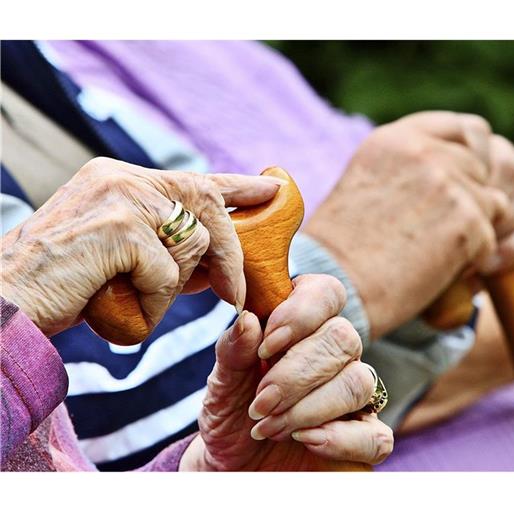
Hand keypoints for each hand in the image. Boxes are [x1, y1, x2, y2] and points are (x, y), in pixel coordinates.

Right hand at [0, 157, 281, 336]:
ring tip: (131, 301)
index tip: (273, 188)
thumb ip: (168, 248)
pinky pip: (169, 275)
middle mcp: (122, 177)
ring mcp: (121, 198)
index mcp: (120, 178)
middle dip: (230, 253)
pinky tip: (121, 308)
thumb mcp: (123, 258)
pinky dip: (154, 305)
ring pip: (193, 244)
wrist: (7, 305)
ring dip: (173, 289)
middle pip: (208, 205)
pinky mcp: (121, 229)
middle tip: (236, 291)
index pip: (194, 178)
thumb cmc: (63, 287)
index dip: (238, 186)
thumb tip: (220, 262)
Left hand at [181, 274, 393, 469]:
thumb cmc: (231, 415)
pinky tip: (306, 440)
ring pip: (359, 382)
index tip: (267, 346)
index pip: (326, 293)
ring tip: (270, 427)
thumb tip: (248, 320)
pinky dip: (340, 439)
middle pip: (343, 338)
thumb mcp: (220, 383)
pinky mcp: (365, 439)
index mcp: (303, 326)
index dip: (302, 313)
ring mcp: (355, 396)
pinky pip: (377, 436)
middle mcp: (335, 355)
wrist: (232, 468)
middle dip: (297, 373)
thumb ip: (233, 351)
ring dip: (310, 408)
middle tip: (261, 403)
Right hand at [304, 111, 513, 337]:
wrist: (335, 286)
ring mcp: (448, 184)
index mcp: (398, 138)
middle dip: (473, 201)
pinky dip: (471, 261)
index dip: (478, 159)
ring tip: (431, 254)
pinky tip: (434, 271)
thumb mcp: (369, 182)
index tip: (467, 185)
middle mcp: (425, 152)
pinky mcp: (467, 221)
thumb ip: (412, 166)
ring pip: (492, 206)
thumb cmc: (345, 246)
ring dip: (472, 232)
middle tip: (441, 234)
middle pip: (483, 170)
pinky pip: (490, 240)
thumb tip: (464, 167)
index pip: (470, 130)